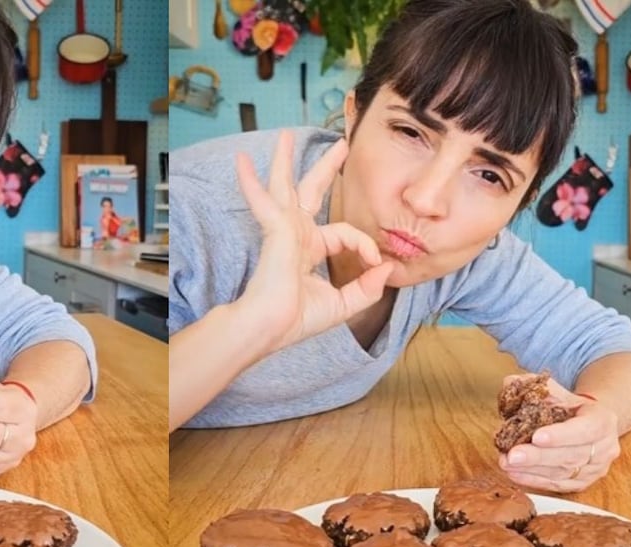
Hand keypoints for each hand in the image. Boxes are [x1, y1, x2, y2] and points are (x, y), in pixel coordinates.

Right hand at [234, 130, 393, 353]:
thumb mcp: (343, 304)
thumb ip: (367, 288)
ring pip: (286, 186)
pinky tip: (242, 161)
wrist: (269, 327)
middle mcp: (296, 235)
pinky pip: (265, 199)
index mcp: (309, 250)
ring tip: (285, 136)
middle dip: (326, 168)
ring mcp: (283, 230)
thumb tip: (387, 267)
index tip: (376, 263)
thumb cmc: (297, 320)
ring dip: (285, 160)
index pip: (344, 234)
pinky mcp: (276, 229)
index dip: (364, 245)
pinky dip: (252, 181)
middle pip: (311, 193)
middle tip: (341, 145)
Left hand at [498, 374, 619, 492]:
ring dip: (531, 470)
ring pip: (563, 473)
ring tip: (505, 463)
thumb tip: (509, 384)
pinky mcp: (583, 482)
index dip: (561, 435)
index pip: (585, 429)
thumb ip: (532, 386)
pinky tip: (514, 474)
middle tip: (512, 456)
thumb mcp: (556, 391)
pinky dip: (534, 480)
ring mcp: (595, 468)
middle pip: (570, 455)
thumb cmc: (568, 406)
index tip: (536, 437)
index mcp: (602, 420)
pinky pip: (558, 485)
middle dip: (538, 457)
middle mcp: (604, 447)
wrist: (588, 423)